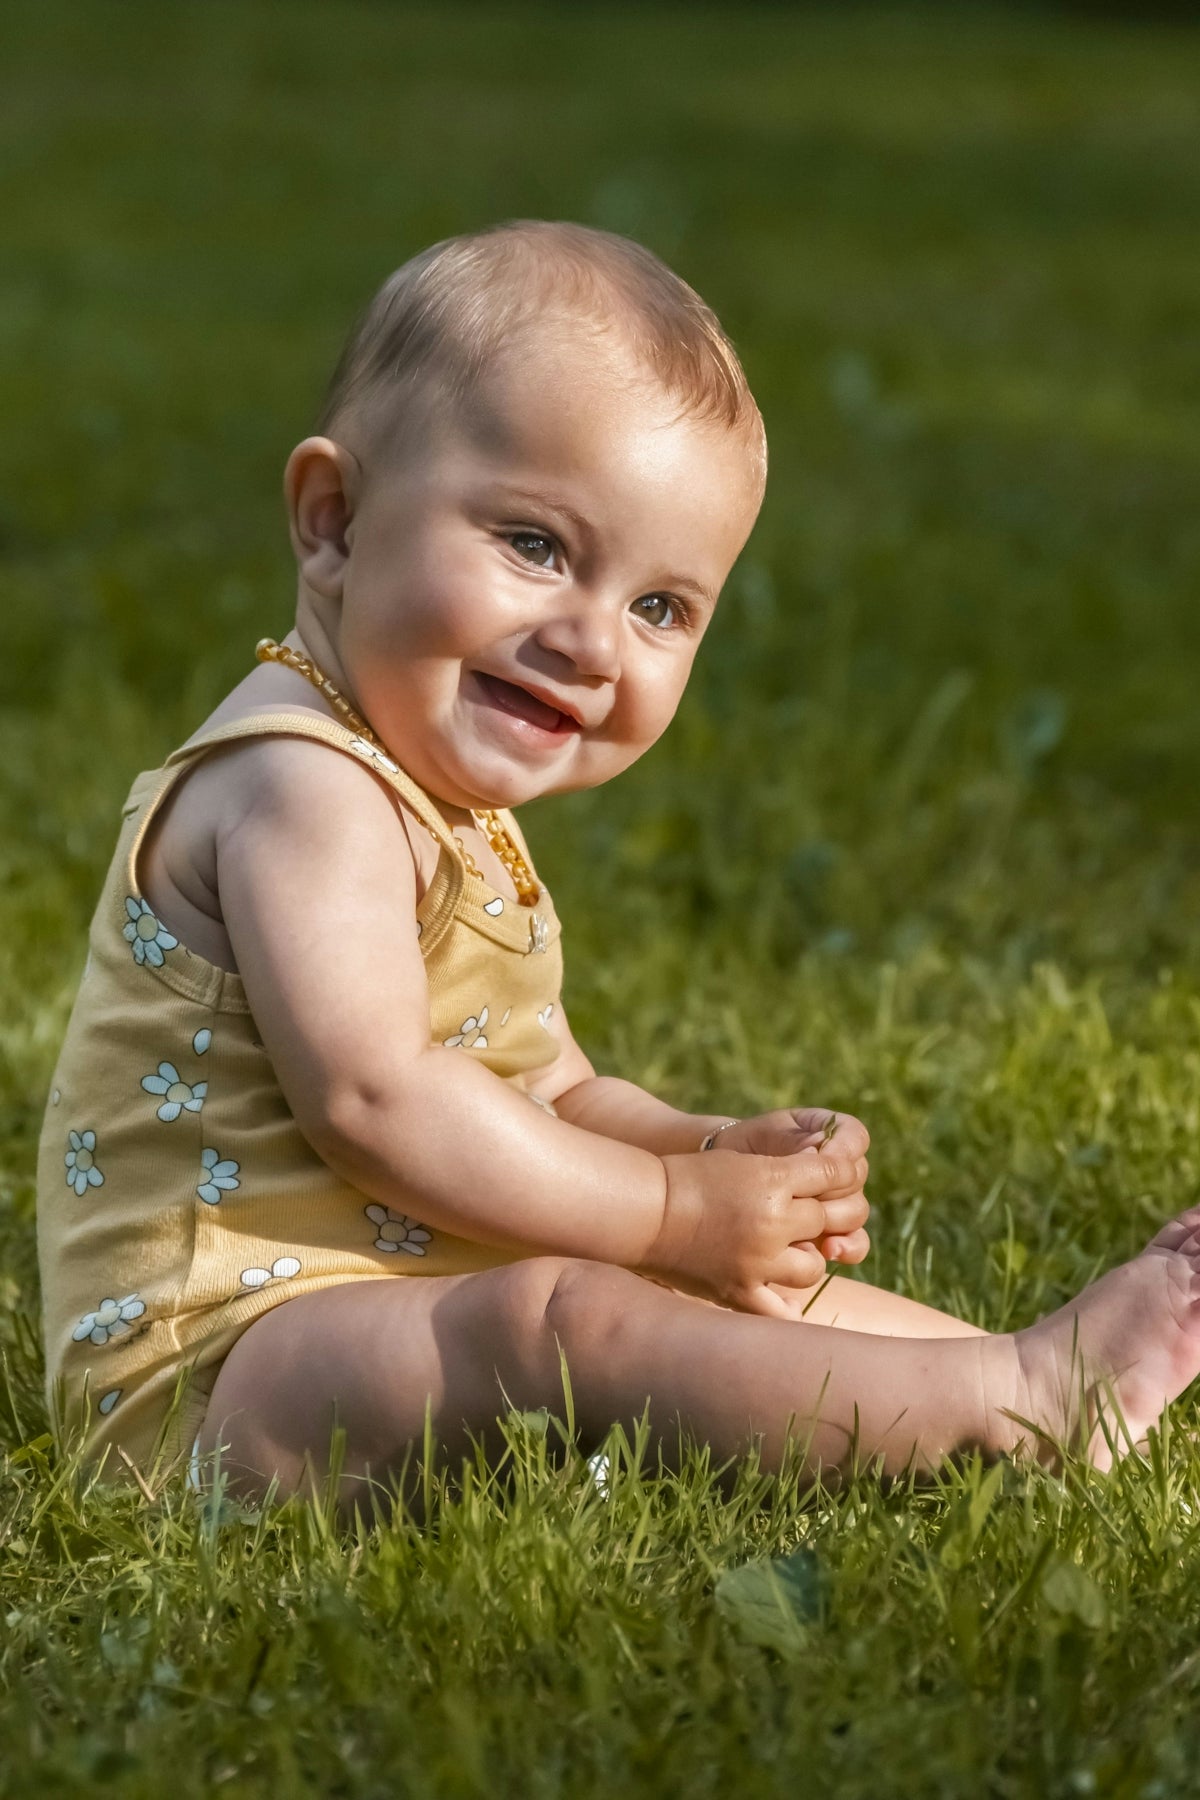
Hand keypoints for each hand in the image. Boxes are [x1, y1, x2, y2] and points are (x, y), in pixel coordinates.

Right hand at [646, 1145, 869, 1318]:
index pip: (833, 1176)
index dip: (839, 1176)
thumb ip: (786, 1175)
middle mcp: (772, 1222)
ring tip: (785, 1253)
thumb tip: (829, 1188)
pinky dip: (789, 1308)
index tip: (835, 1180)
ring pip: (813, 1267)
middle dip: (819, 1216)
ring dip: (805, 1258)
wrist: (646, 1209)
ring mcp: (757, 1262)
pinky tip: (786, 1299)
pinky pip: (782, 1312)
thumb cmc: (691, 1178)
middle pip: (825, 1220)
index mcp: (772, 1181)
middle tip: (804, 1217)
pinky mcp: (739, 1291)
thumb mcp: (742, 1162)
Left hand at [713, 1108, 870, 1266]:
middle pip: (856, 1178)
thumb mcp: (763, 1136)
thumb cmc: (744, 1150)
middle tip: (805, 1197)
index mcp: (830, 1133)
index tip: (815, 1156)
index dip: (842, 1148)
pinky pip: (854, 1242)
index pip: (854, 1137)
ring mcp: (839, 1201)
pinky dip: (848, 1248)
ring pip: (856, 1212)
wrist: (722, 1184)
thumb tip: (816, 1153)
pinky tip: (830, 1251)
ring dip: (839, 1220)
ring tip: (813, 1226)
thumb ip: (791, 1141)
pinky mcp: (833, 1231)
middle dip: (833, 1189)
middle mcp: (841, 1168)